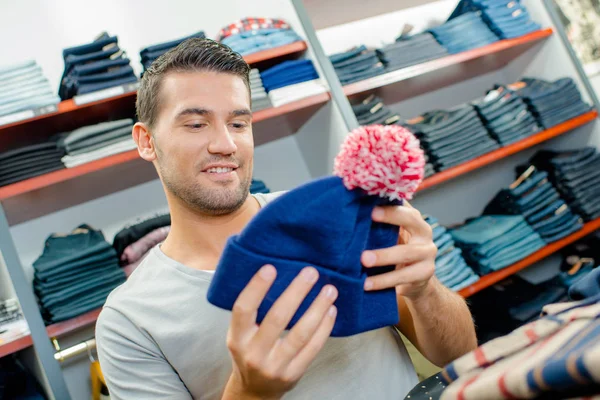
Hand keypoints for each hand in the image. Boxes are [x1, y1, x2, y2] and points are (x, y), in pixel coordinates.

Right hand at [222, 265, 337, 399]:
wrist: (254, 391)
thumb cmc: (249, 351)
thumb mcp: (241, 334)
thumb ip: (253, 311)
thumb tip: (274, 271)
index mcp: (237, 338)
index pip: (243, 309)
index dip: (256, 287)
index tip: (271, 267)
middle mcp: (254, 353)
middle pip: (277, 318)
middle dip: (296, 292)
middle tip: (310, 272)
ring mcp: (274, 366)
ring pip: (300, 334)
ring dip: (317, 309)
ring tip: (329, 290)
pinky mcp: (293, 374)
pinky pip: (312, 348)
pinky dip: (324, 328)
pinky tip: (331, 311)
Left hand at [361, 202, 436, 298]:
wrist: (415, 281)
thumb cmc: (397, 250)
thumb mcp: (392, 235)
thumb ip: (381, 223)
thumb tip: (353, 207)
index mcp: (415, 219)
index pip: (404, 205)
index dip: (390, 206)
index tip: (372, 208)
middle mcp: (425, 233)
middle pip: (411, 221)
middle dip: (390, 219)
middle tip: (370, 219)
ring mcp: (427, 255)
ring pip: (406, 253)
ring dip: (383, 256)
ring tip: (364, 261)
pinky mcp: (423, 275)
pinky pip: (402, 277)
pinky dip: (383, 281)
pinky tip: (367, 284)